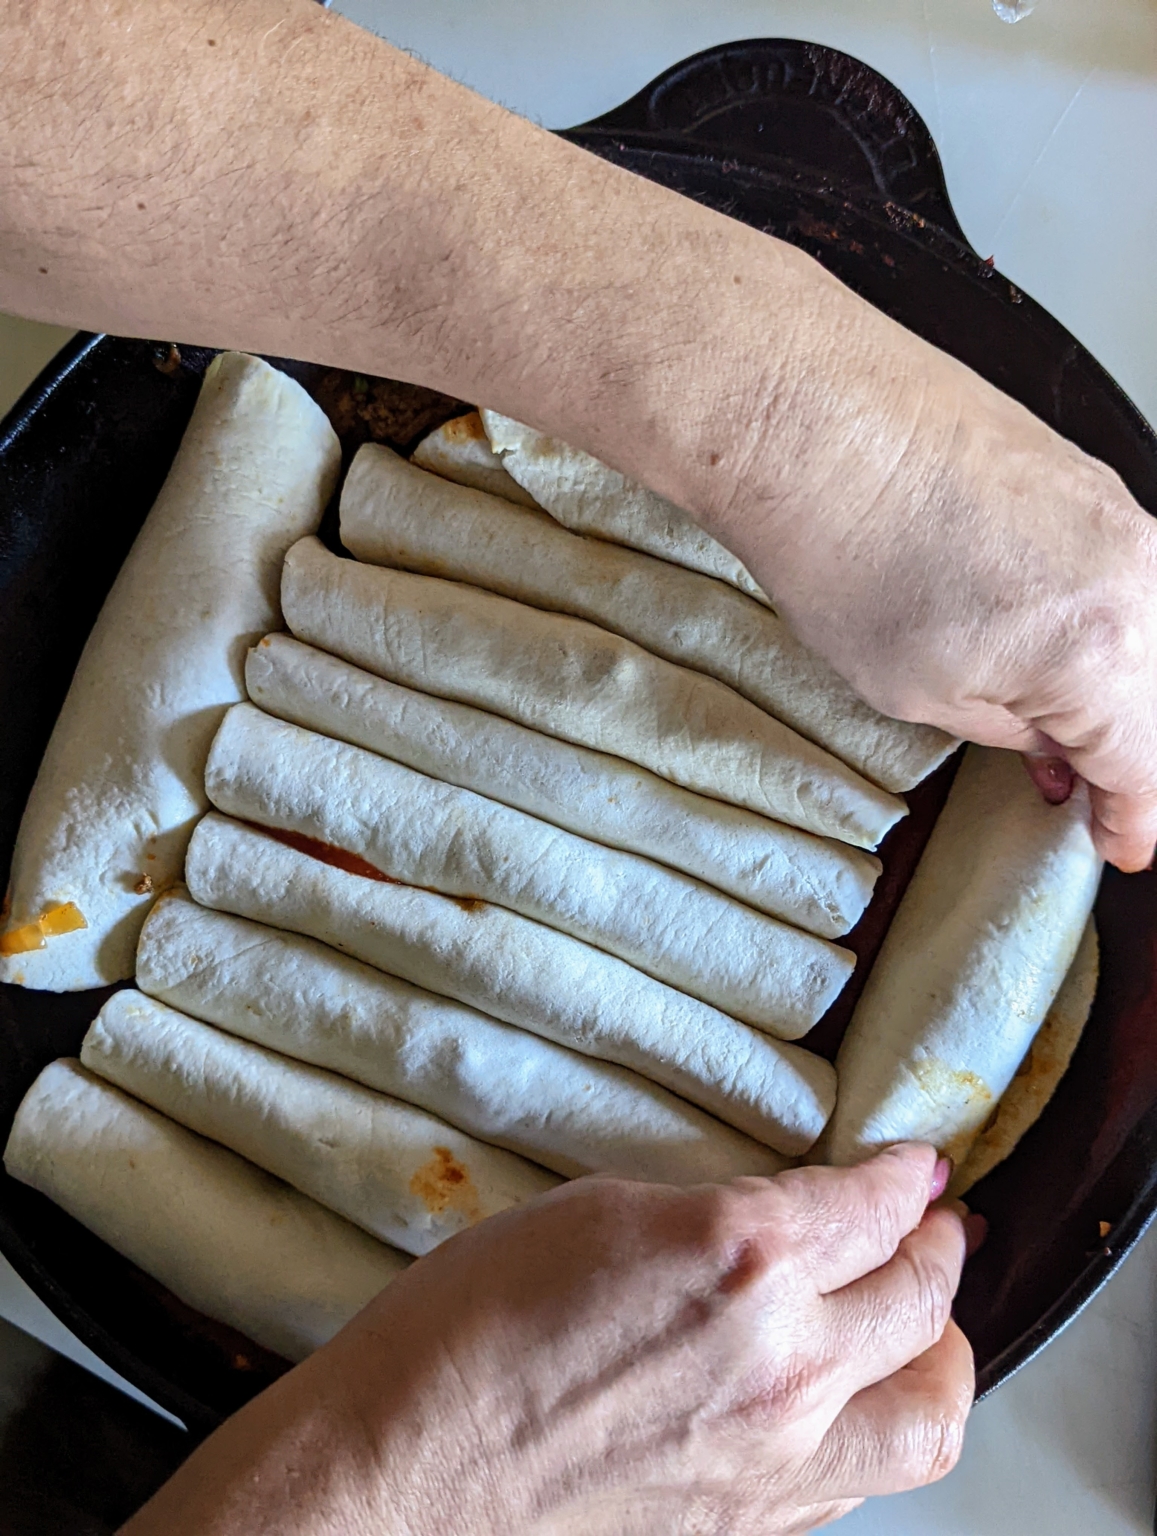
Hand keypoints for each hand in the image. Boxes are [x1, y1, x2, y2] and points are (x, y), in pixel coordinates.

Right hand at [122, 1145, 972, 1535]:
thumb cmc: (465, 1336)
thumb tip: (780, 1215)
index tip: (913, 1167)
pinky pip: (864, 1478)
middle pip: (925, 1299)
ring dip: (942, 1352)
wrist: (405, 1477)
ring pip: (931, 1414)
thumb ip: (715, 1213)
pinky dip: (880, 1423)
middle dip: (942, 1248)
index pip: (874, 1205)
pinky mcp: (756, 1529)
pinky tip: (851, 1394)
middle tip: (934, 1225)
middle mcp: (783, 1361)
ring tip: (926, 1320)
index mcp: (742, 1256)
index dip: (906, 1176)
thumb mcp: (596, 1212)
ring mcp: (779, 1461)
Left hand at [660, 249, 1156, 871]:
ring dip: (1105, 686)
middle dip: (1121, 754)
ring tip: (1041, 716)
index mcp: (1102, 652)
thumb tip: (1046, 740)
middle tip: (1074, 788)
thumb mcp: (917, 693)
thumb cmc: (842, 546)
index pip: (1146, 764)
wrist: (808, 414)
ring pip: (1141, 631)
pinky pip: (1117, 570)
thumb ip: (1006, 726)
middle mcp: (1134, 574)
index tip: (1120, 842)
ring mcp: (1115, 512)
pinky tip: (1034, 638)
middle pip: (1154, 697)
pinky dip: (1090, 621)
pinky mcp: (1082, 473)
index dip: (1133, 817)